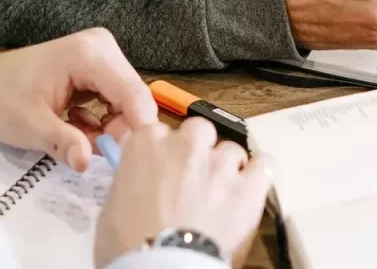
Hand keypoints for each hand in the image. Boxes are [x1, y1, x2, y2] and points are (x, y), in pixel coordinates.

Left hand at [0, 28, 157, 170]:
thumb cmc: (2, 99)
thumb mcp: (30, 126)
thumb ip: (63, 142)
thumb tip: (86, 162)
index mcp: (89, 54)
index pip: (132, 93)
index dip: (136, 129)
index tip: (126, 161)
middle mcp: (102, 47)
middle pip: (133, 98)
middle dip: (119, 131)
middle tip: (91, 152)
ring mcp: (101, 53)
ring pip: (127, 101)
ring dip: (109, 128)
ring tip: (77, 138)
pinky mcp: (98, 65)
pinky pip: (115, 99)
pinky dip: (101, 120)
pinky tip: (76, 124)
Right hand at [94, 118, 270, 268]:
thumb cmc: (129, 247)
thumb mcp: (112, 208)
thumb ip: (131, 179)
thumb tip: (139, 179)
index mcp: (147, 143)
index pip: (158, 129)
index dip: (162, 151)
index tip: (162, 168)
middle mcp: (185, 144)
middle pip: (198, 131)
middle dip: (197, 151)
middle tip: (191, 182)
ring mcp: (220, 163)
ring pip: (231, 149)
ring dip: (227, 168)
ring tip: (221, 197)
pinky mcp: (248, 187)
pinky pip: (264, 165)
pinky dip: (259, 175)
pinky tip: (251, 188)